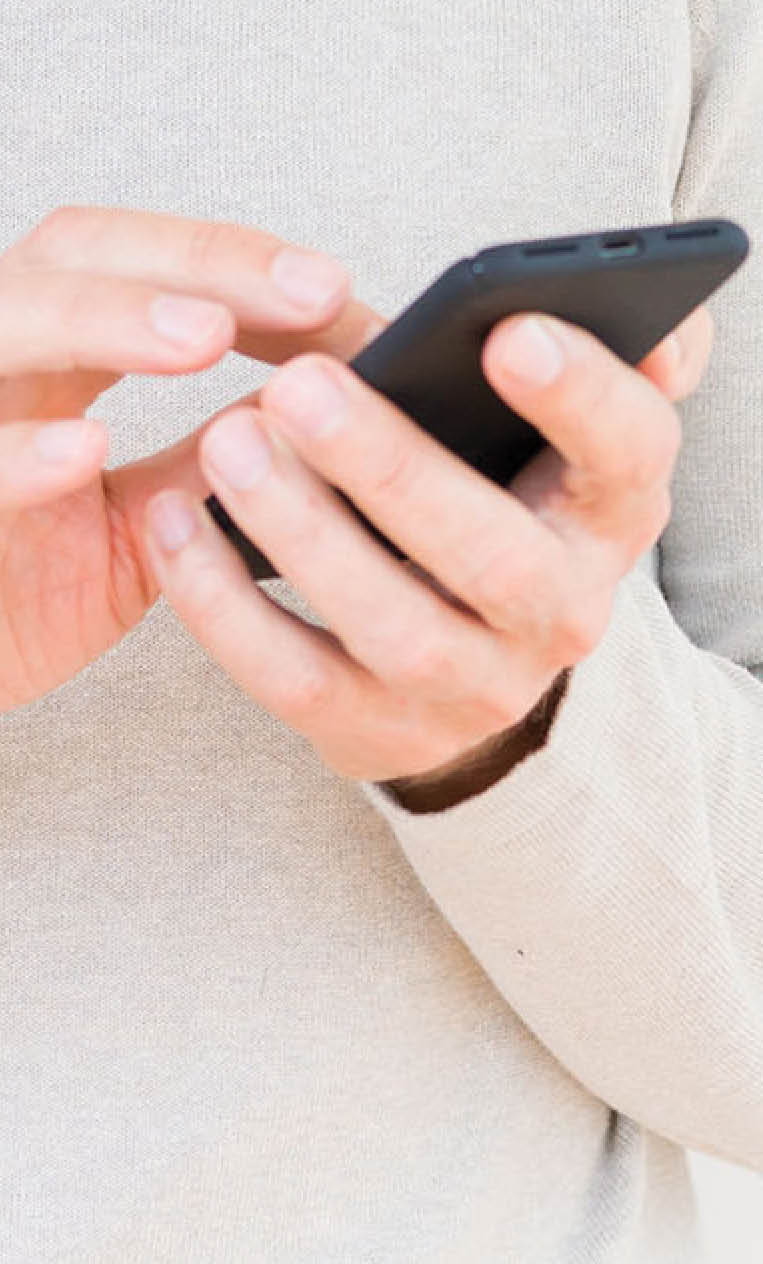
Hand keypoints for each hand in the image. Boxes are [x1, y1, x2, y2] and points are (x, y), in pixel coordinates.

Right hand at [0, 203, 382, 710]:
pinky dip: (20, 454)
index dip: (234, 263)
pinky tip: (87, 449)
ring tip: (205, 335)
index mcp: (50, 356)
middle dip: (197, 265)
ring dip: (111, 322)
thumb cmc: (24, 591)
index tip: (332, 290)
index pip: (139, 263)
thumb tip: (321, 413)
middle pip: (79, 257)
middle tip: (304, 293)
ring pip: (11, 323)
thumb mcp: (142, 521)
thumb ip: (210, 462)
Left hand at [139, 297, 713, 789]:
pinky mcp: (376, 731)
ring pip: (391, 624)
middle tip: (297, 383)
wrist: (463, 671)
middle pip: (491, 552)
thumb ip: (581, 372)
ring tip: (226, 440)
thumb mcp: (553, 449)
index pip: (629, 455)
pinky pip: (292, 676)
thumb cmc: (495, 512)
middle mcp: (558, 615)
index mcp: (608, 517)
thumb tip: (633, 321)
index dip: (580, 398)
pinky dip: (224, 604)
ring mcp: (468, 687)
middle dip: (392, 467)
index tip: (508, 331)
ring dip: (301, 531)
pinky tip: (174, 524)